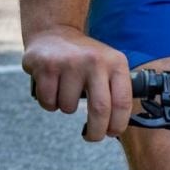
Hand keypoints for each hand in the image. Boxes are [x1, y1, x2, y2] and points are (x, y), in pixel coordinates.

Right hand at [23, 27, 134, 141]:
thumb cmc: (85, 58)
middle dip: (96, 131)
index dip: (118, 124)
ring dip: (67, 108)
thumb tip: (119, 124)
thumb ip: (117, 89)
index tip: (112, 133)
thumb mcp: (109, 65)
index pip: (122, 101)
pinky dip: (50, 103)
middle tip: (92, 137)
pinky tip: (52, 88)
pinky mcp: (46, 67)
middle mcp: (95, 61)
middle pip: (100, 110)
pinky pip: (49, 103)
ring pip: (69, 108)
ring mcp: (70, 63)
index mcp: (115, 62)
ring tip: (66, 91)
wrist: (54, 32)